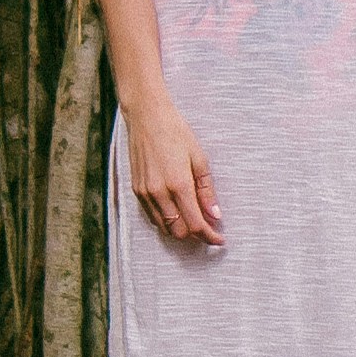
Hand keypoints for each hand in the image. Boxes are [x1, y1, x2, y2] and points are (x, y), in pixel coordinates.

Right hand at [126, 97, 223, 245]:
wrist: (146, 116)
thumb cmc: (176, 132)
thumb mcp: (199, 158)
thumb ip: (206, 190)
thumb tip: (215, 215)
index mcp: (178, 184)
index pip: (196, 224)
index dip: (209, 237)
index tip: (219, 240)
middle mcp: (159, 193)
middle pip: (179, 232)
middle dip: (195, 235)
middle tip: (208, 228)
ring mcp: (145, 193)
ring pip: (164, 228)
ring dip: (180, 229)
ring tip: (193, 219)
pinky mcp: (136, 190)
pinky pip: (152, 217)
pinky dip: (166, 221)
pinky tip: (177, 210)